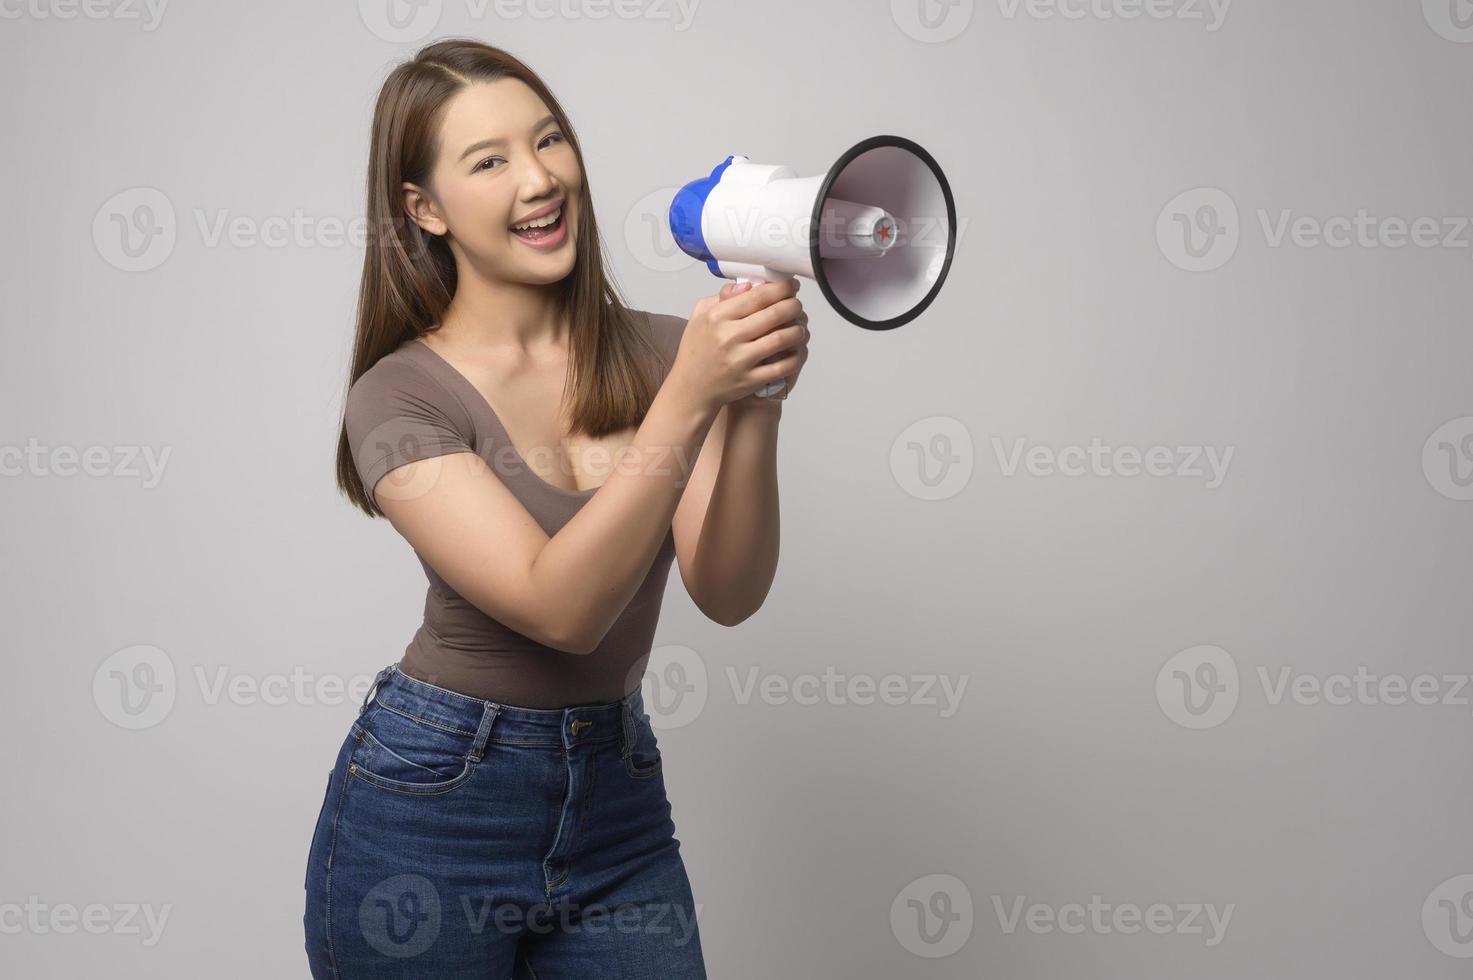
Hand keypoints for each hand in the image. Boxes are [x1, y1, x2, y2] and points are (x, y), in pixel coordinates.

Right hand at [669, 277, 807, 415]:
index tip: (791, 286)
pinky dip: (795, 356)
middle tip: (797, 305)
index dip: (781, 288)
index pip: (757, 297)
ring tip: (798, 327)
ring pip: (782, 339)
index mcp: (718, 317)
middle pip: (775, 314)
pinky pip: (782, 366)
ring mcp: (741, 360)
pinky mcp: (750, 380)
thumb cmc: (697, 349)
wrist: (691, 388)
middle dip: (793, 306)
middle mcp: (729, 337)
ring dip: (798, 330)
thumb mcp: (701, 316)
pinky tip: (795, 350)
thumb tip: (748, 285)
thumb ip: (723, 297)